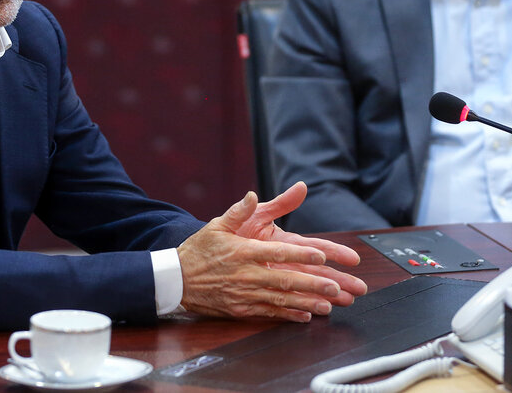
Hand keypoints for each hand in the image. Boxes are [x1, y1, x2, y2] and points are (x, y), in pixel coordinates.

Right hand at [177, 183, 366, 321]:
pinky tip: (305, 316)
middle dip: (312, 283)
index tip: (321, 255)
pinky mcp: (241, 308)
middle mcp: (246, 274)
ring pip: (280, 299)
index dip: (300, 253)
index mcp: (243, 251)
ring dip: (305, 303)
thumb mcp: (218, 225)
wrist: (176, 280)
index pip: (277, 252)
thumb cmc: (199, 250)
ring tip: (327, 305)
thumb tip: (253, 195)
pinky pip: (268, 312)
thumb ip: (240, 211)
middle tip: (335, 286)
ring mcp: (244, 293)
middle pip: (284, 280)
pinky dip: (288, 315)